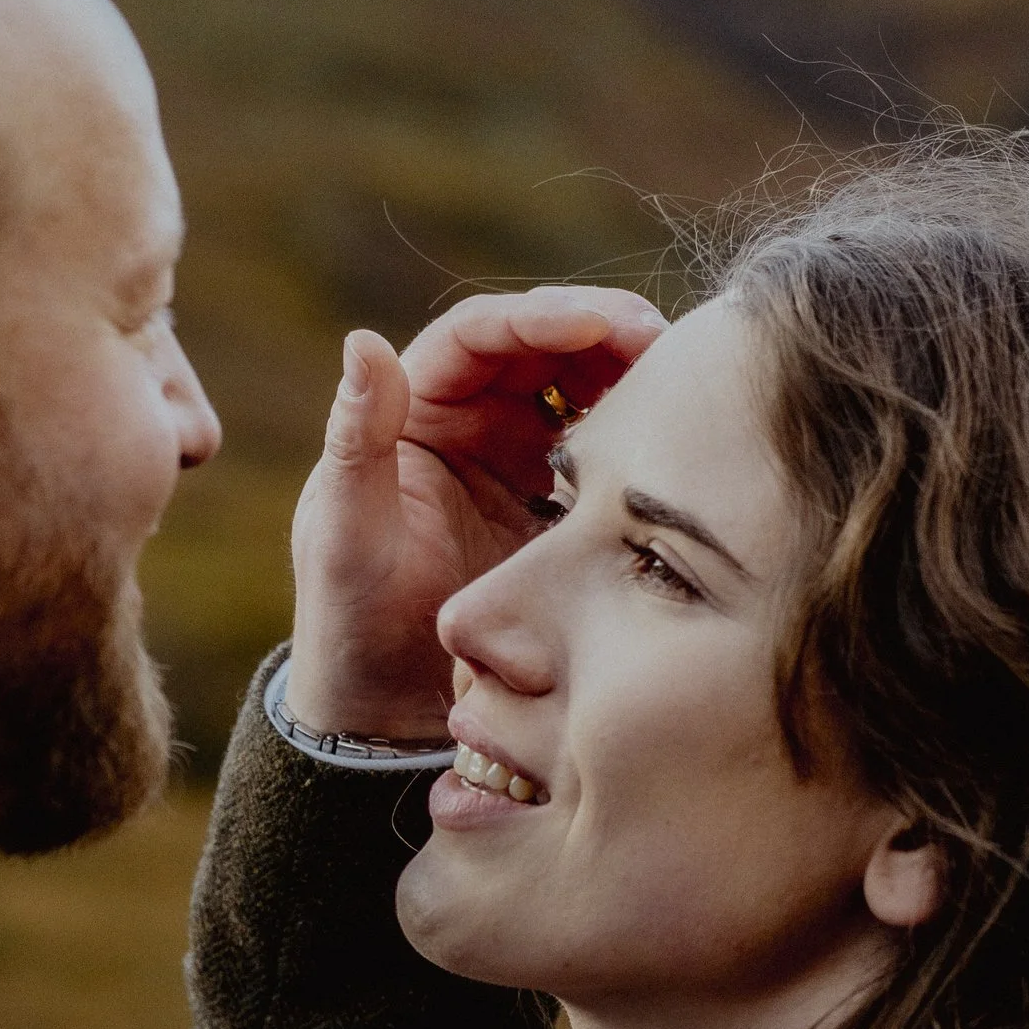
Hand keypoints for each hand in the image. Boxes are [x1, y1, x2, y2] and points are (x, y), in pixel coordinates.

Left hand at [285, 287, 664, 741]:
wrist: (392, 711)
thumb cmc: (351, 623)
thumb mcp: (345, 535)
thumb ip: (356, 442)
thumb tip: (363, 340)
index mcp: (414, 410)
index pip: (480, 335)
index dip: (541, 317)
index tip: (601, 323)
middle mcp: (468, 419)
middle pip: (543, 344)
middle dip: (604, 329)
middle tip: (664, 341)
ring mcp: (519, 458)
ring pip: (583, 386)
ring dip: (631, 372)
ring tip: (683, 379)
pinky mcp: (558, 504)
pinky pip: (607, 451)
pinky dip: (641, 436)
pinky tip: (677, 443)